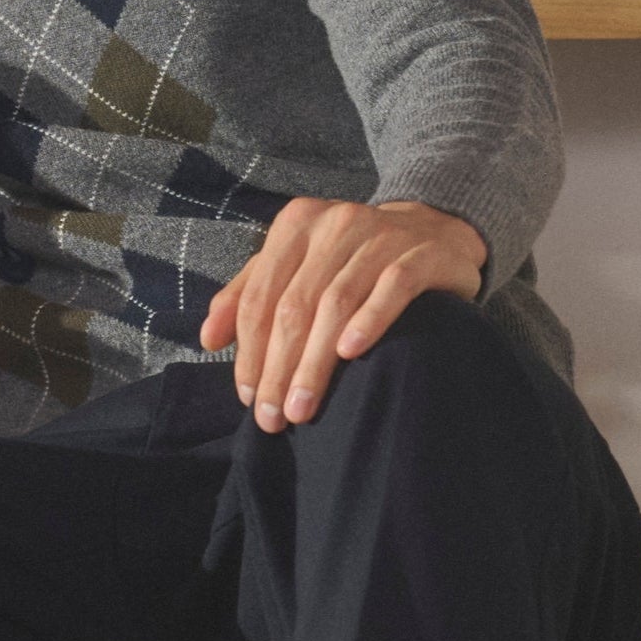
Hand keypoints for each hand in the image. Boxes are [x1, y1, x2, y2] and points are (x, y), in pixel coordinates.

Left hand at [198, 197, 485, 433]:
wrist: (433, 231)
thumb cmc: (353, 258)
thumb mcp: (296, 266)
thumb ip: (249, 295)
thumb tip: (207, 339)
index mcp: (296, 225)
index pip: (261, 296)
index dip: (249, 350)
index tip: (248, 397)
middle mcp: (335, 224)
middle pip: (294, 305)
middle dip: (278, 367)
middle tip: (273, 416)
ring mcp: (380, 235)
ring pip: (336, 302)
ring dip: (315, 361)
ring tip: (303, 407)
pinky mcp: (421, 253)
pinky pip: (392, 288)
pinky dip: (369, 320)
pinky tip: (351, 353)